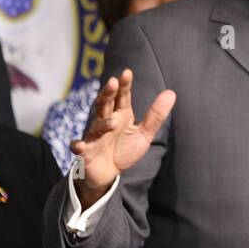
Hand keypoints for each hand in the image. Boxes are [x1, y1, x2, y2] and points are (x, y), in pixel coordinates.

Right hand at [71, 69, 175, 207]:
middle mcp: (106, 122)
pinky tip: (79, 145)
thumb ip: (155, 115)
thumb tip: (171, 92)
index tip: (127, 73)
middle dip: (108, 94)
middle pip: (105, 105)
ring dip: (103, 124)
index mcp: (120, 116)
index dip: (124, 86)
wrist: (107, 174)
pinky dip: (77, 145)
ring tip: (113, 123)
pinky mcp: (85, 152)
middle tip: (113, 82)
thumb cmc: (124, 150)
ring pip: (96, 126)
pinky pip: (78, 147)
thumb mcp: (144, 133)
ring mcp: (94, 136)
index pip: (122, 97)